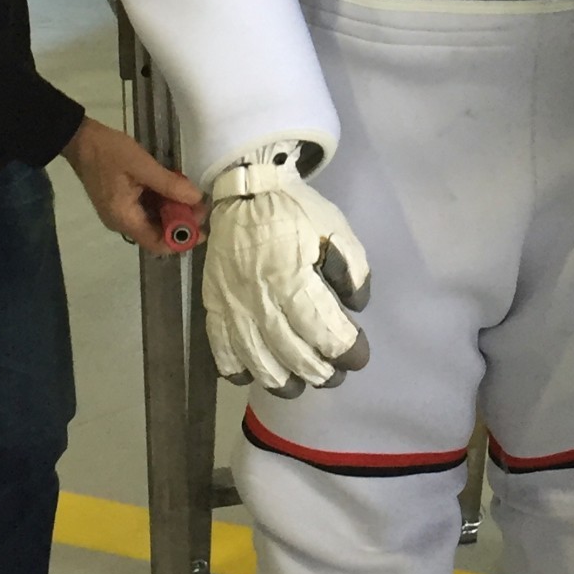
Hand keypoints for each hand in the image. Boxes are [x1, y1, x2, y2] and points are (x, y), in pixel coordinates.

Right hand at [61, 115, 205, 254]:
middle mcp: (121, 222)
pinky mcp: (121, 202)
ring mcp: (120, 213)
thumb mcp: (143, 165)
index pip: (156, 243)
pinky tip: (174, 189)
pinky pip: (146, 209)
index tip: (204, 228)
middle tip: (201, 205)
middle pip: (156, 233)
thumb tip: (197, 199)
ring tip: (192, 196)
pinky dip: (162, 202)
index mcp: (124, 218)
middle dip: (181, 222)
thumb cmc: (109, 152)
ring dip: (173, 211)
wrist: (81, 140)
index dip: (182, 240)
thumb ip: (170, 184)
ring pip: (153, 220)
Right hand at [203, 142, 370, 398]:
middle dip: (321, 371)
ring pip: (258, 363)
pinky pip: (222, 352)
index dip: (346, 351)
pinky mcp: (214, 307)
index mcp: (293, 279)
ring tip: (301, 382)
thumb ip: (352, 269)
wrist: (246, 190)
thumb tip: (356, 306)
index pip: (324, 331)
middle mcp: (261, 300)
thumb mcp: (336, 228)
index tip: (359, 355)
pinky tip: (255, 373)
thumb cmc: (295, 210)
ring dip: (284, 381)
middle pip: (294, 355)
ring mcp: (234, 307)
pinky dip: (239, 370)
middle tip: (336, 373)